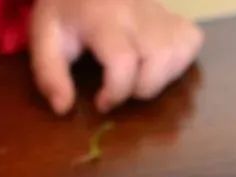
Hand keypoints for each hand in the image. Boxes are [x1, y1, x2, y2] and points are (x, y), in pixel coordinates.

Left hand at [29, 0, 203, 114]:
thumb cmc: (67, 9)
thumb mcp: (45, 36)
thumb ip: (49, 74)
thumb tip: (63, 108)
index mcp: (104, 17)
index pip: (123, 60)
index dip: (115, 92)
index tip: (101, 102)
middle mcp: (138, 13)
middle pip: (156, 63)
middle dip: (137, 90)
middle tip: (118, 87)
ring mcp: (162, 13)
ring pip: (177, 56)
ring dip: (159, 80)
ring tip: (138, 77)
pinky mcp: (176, 16)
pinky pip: (190, 43)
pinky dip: (178, 62)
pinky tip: (157, 64)